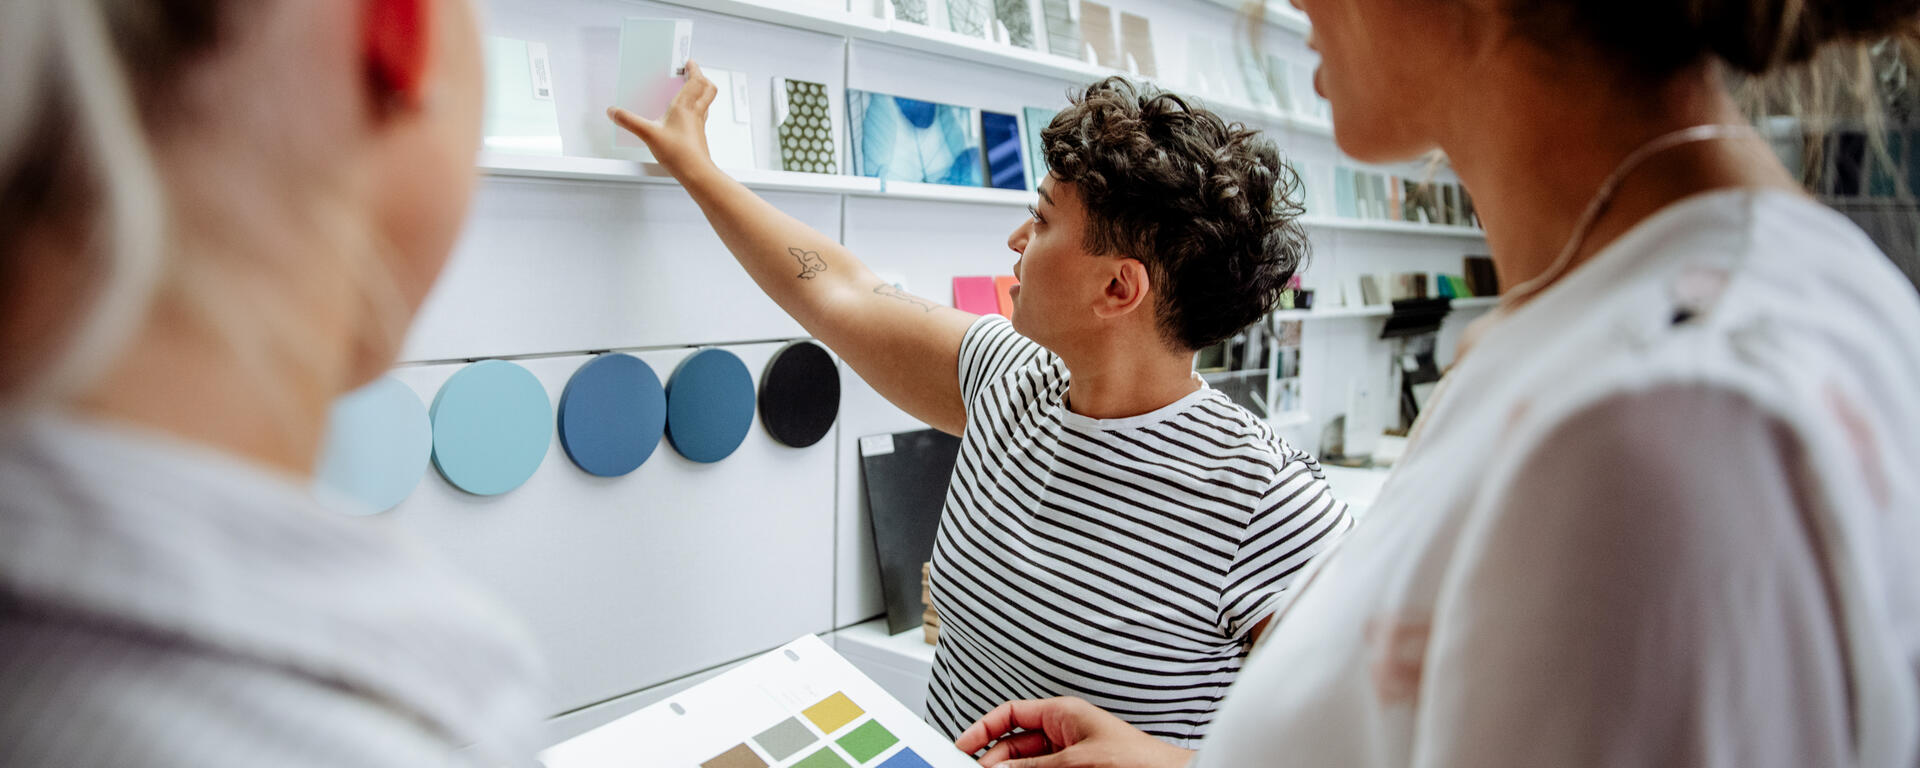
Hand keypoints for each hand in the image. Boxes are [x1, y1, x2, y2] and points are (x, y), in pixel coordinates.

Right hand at [606, 60, 717, 176]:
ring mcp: (699, 124)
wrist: (697, 173)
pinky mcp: (698, 135)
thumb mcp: (648, 135)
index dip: (694, 69)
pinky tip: (685, 116)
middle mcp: (696, 113)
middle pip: (708, 88)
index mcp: (685, 106)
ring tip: (689, 90)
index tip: (688, 62)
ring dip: (700, 92)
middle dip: (701, 77)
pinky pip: (701, 115)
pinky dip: (696, 108)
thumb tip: (614, 112)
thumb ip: (629, 122)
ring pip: (706, 101)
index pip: (696, 80)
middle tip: (692, 72)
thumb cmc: (679, 154)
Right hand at [955, 697, 1195, 767]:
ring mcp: (1070, 755)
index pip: (1010, 714)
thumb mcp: (1074, 760)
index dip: (983, 728)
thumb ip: (1032, 766)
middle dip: (994, 760)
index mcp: (1063, 713)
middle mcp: (1064, 732)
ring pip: (1026, 763)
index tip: (963, 746)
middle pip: (1014, 744)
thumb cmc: (1138, 760)